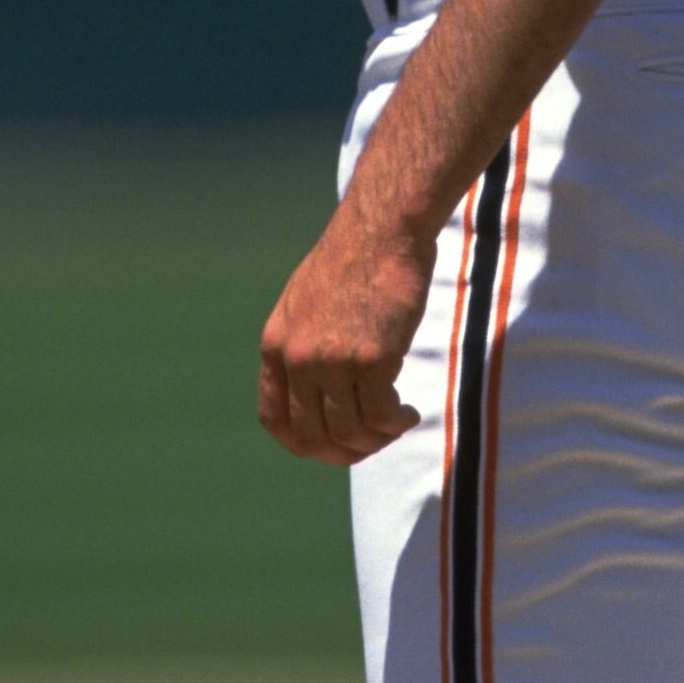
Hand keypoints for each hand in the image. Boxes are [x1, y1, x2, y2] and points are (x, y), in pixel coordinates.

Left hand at [258, 201, 431, 463]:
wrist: (382, 230)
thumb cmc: (353, 261)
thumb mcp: (304, 304)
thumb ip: (302, 347)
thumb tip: (316, 395)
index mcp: (276, 345)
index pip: (275, 420)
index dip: (303, 445)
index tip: (332, 447)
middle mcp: (298, 358)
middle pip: (312, 437)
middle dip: (343, 453)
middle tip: (371, 443)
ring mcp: (333, 360)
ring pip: (349, 431)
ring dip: (376, 439)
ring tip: (397, 423)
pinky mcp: (371, 358)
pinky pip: (380, 417)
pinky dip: (395, 424)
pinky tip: (408, 413)